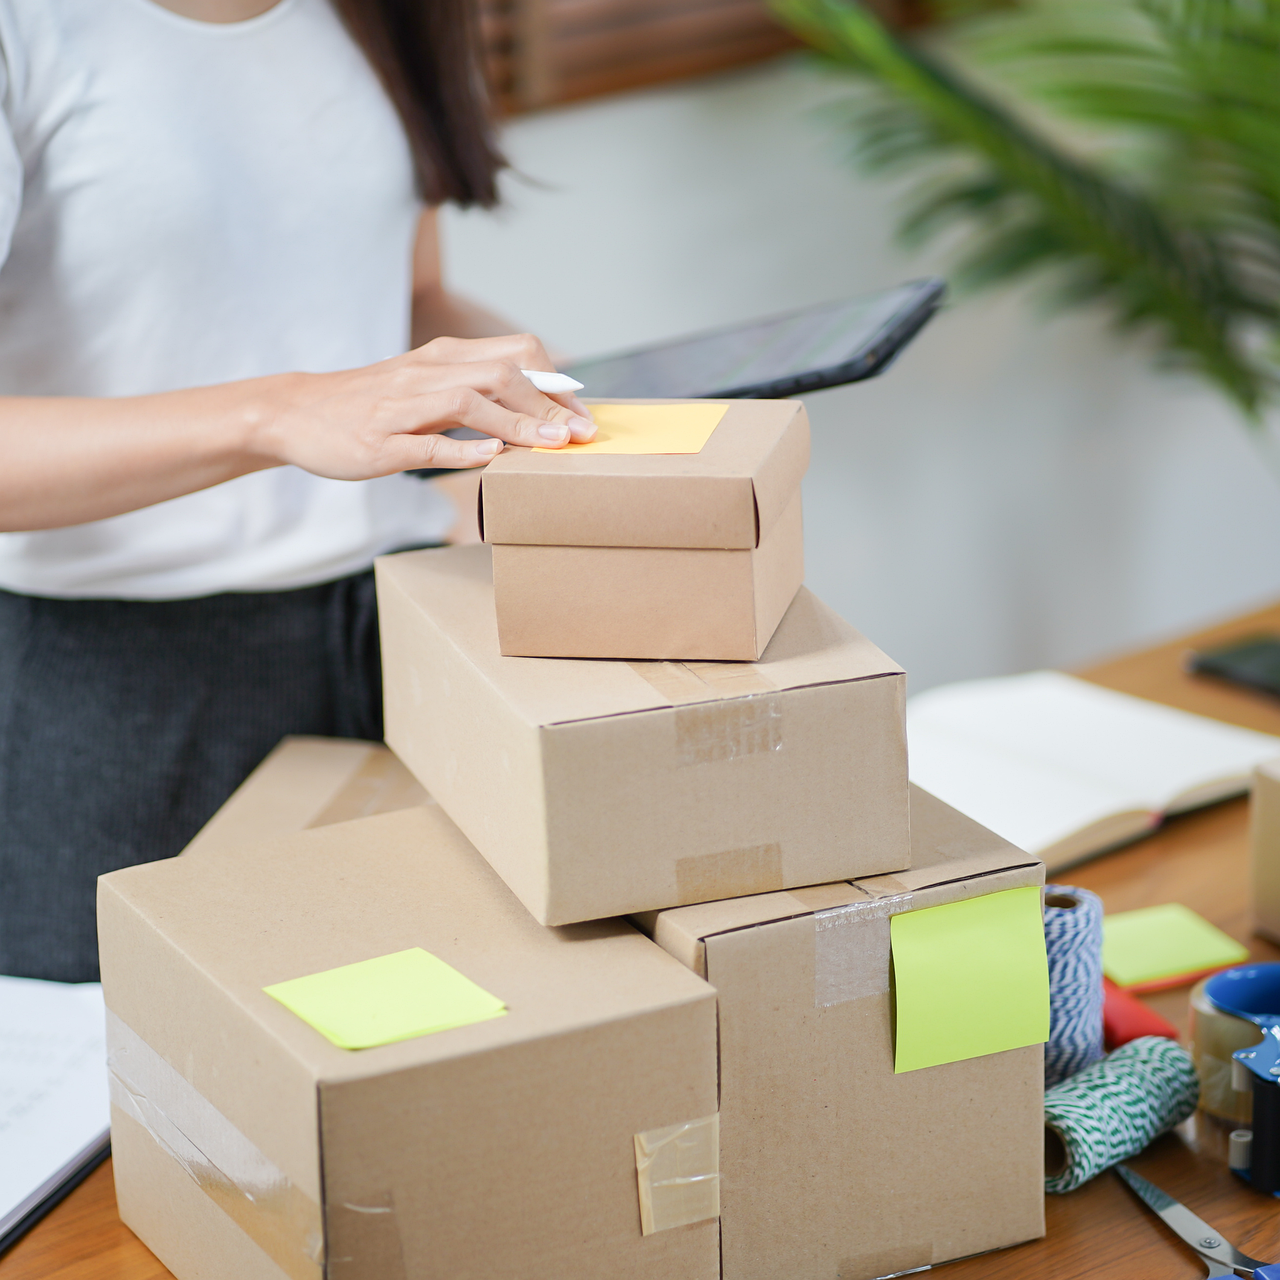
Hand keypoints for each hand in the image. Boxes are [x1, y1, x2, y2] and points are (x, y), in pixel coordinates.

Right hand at [257, 335, 595, 477]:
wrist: (296, 412)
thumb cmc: (372, 402)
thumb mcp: (425, 382)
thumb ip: (473, 387)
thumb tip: (532, 403)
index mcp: (442, 357)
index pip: (513, 354)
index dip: (554, 381)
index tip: (580, 413)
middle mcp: (426, 374)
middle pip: (500, 374)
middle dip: (546, 403)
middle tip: (579, 434)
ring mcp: (403, 408)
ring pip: (469, 403)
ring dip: (516, 423)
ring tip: (551, 444)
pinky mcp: (382, 444)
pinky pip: (429, 445)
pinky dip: (465, 450)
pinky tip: (494, 457)